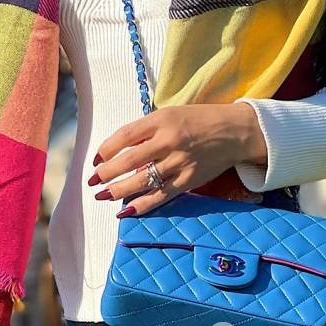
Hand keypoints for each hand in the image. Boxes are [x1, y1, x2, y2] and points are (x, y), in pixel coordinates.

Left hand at [87, 102, 266, 216]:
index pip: (125, 136)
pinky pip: (161, 196)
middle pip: (129, 161)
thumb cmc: (197, 120)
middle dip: (106, 173)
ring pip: (142, 181)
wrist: (233, 131)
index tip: (95, 159)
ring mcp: (180, 162)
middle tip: (93, 181)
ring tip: (103, 195)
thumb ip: (146, 131)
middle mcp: (169, 141)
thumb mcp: (169, 115)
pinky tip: (126, 210)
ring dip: (119, 191)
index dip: (106, 149)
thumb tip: (118, 152)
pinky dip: (142, 205)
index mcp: (161, 120)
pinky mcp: (189, 179)